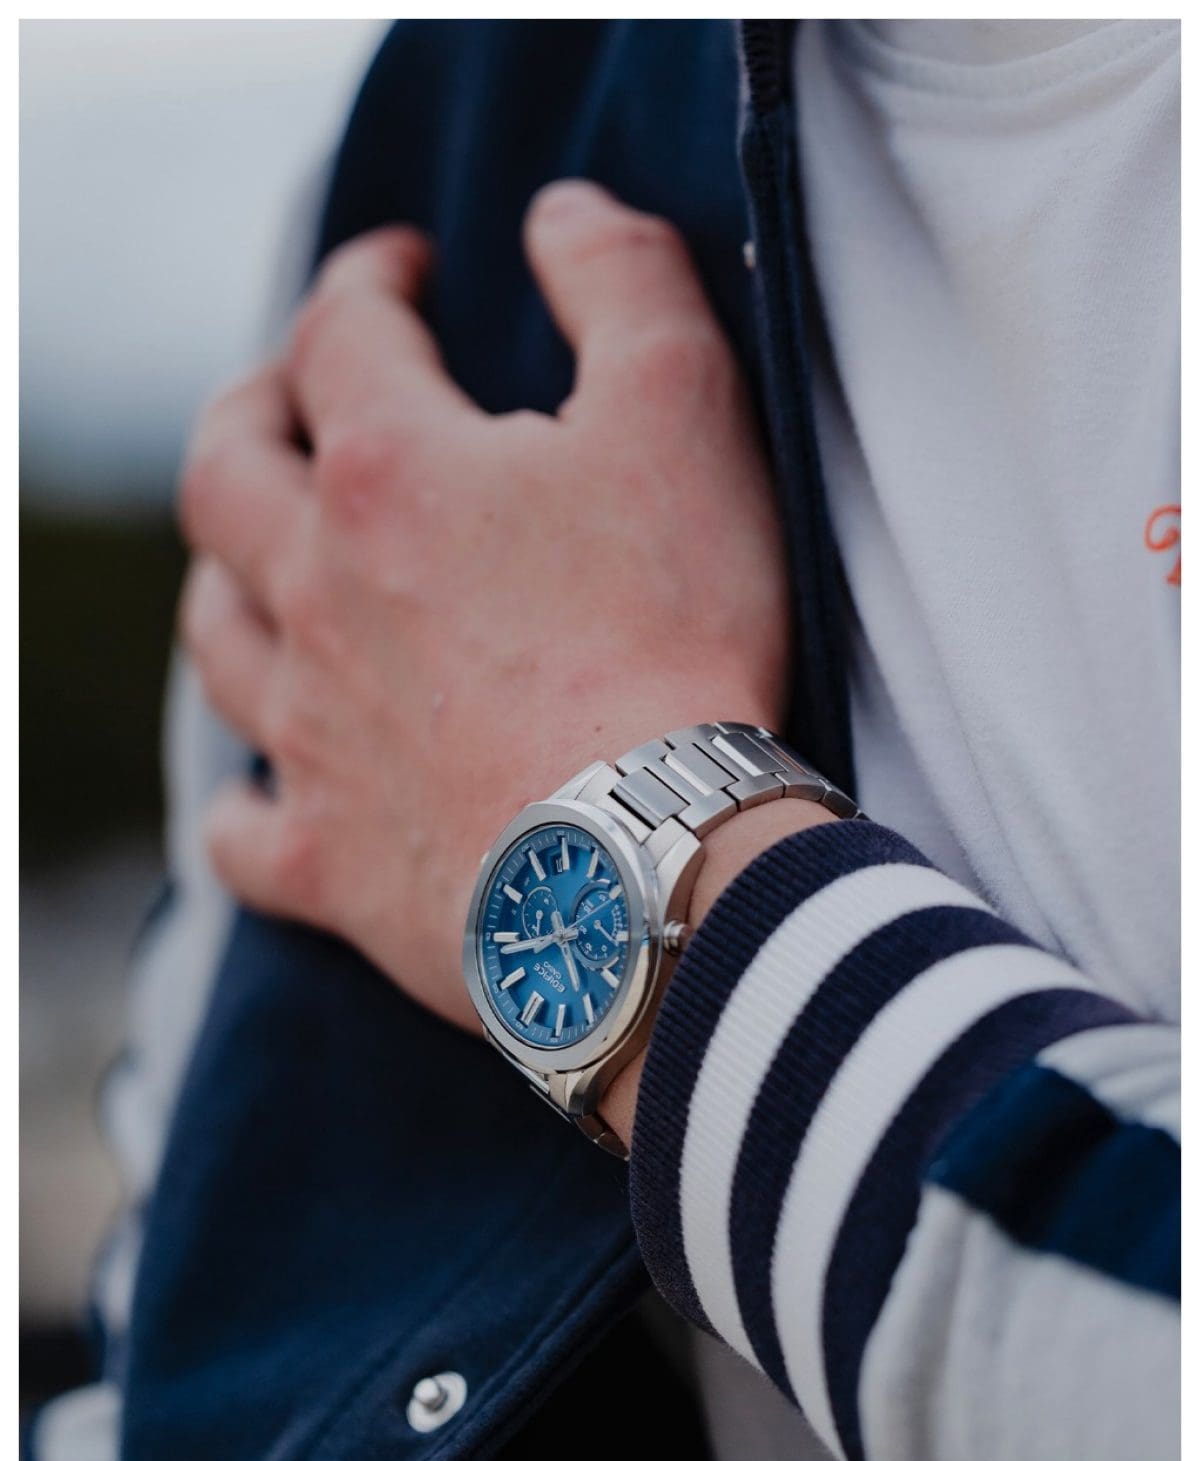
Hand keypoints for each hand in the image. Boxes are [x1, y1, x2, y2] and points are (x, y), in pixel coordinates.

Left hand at [179, 180, 788, 1031]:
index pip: (339, 333)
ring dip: (227, 580)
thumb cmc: (674, 635)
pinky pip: (245, 828)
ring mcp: (310, 732)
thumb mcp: (684, 412)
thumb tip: (557, 211)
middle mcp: (314, 592)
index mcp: (387, 473)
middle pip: (223, 471)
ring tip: (265, 567)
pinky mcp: (330, 858)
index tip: (404, 271)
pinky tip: (265, 786)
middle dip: (251, 410)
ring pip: (215, 633)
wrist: (650, 861)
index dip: (368, 279)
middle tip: (291, 399)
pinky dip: (245, 798)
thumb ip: (622, 279)